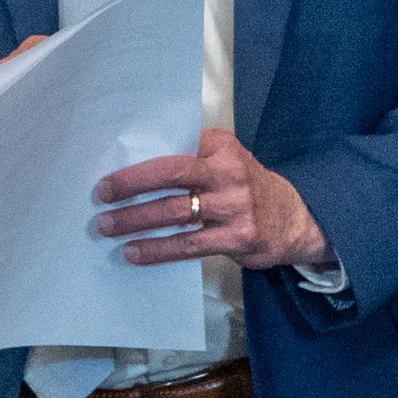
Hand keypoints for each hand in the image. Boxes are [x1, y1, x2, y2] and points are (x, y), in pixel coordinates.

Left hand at [94, 127, 333, 269]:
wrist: (298, 219)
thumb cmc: (246, 186)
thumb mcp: (225, 160)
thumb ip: (189, 157)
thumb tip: (130, 164)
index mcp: (220, 146)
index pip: (172, 145)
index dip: (138, 158)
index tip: (107, 167)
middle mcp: (228, 173)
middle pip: (169, 174)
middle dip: (129, 184)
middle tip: (100, 195)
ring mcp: (234, 207)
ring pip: (174, 212)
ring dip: (135, 220)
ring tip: (106, 226)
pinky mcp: (236, 238)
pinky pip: (188, 244)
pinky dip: (157, 249)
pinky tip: (133, 253)